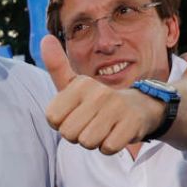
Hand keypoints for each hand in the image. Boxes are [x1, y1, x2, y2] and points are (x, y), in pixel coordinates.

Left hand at [41, 35, 163, 153]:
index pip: (52, 118)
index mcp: (81, 84)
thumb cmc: (98, 100)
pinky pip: (107, 148)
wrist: (140, 107)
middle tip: (91, 123)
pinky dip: (110, 146)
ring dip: (94, 141)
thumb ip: (57, 66)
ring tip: (104, 128)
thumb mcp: (76, 84)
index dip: (62, 123)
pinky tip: (116, 133)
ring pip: (87, 142)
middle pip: (68, 134)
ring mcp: (117, 108)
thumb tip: (45, 38)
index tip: (76, 114)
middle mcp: (98, 93)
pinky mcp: (131, 124)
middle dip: (77, 134)